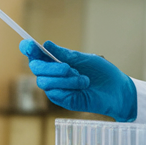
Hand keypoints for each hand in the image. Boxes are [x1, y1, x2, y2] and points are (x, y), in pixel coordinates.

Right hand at [20, 40, 136, 120]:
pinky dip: (67, 88)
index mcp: (58, 60)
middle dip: (50, 67)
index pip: (37, 54)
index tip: (28, 45)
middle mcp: (53, 74)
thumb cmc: (103, 73)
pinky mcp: (62, 100)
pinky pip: (54, 93)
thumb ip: (65, 54)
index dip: (28, 49)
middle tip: (68, 67)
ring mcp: (56, 87)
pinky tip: (82, 87)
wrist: (117, 91)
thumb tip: (46, 44)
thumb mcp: (85, 59)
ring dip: (63, 79)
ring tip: (83, 79)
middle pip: (36, 68)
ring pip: (44, 82)